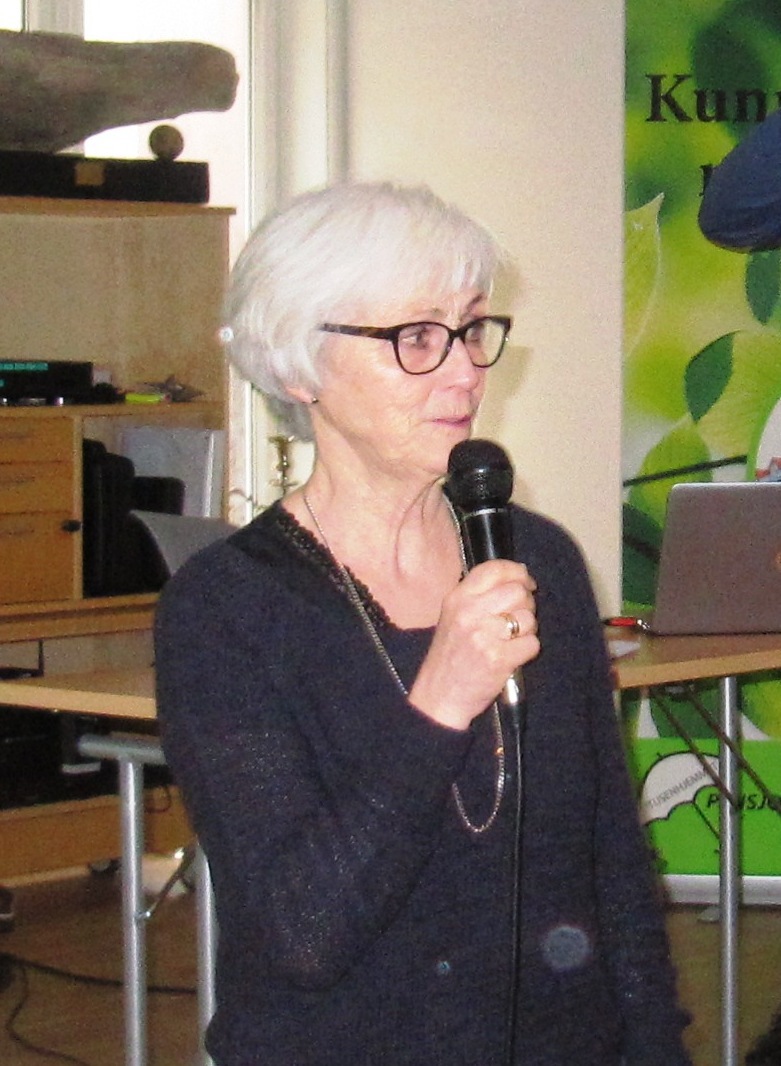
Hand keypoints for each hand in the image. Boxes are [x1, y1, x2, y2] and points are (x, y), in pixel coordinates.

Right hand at [408, 559, 538, 730]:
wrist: (439, 695)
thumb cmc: (450, 655)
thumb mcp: (453, 616)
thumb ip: (479, 596)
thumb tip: (519, 577)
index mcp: (457, 598)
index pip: (494, 569)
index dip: (517, 572)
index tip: (526, 582)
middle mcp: (469, 612)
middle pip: (517, 591)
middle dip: (527, 603)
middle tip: (518, 618)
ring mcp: (483, 635)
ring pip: (528, 618)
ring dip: (528, 629)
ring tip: (512, 640)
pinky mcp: (498, 658)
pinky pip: (532, 643)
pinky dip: (528, 651)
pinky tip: (512, 656)